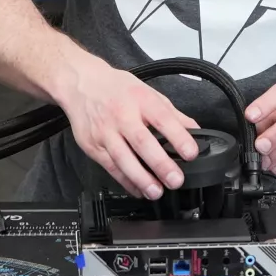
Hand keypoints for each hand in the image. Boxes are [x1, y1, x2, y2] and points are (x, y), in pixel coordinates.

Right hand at [55, 58, 200, 199]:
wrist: (81, 84)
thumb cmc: (117, 89)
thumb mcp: (148, 92)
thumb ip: (172, 113)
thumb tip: (195, 130)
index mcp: (141, 100)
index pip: (163, 118)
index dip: (178, 136)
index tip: (191, 153)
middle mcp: (122, 115)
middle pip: (142, 141)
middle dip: (160, 163)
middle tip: (175, 180)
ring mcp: (105, 132)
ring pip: (122, 158)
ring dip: (141, 178)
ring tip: (156, 192)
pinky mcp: (93, 145)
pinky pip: (110, 167)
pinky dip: (125, 181)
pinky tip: (138, 189)